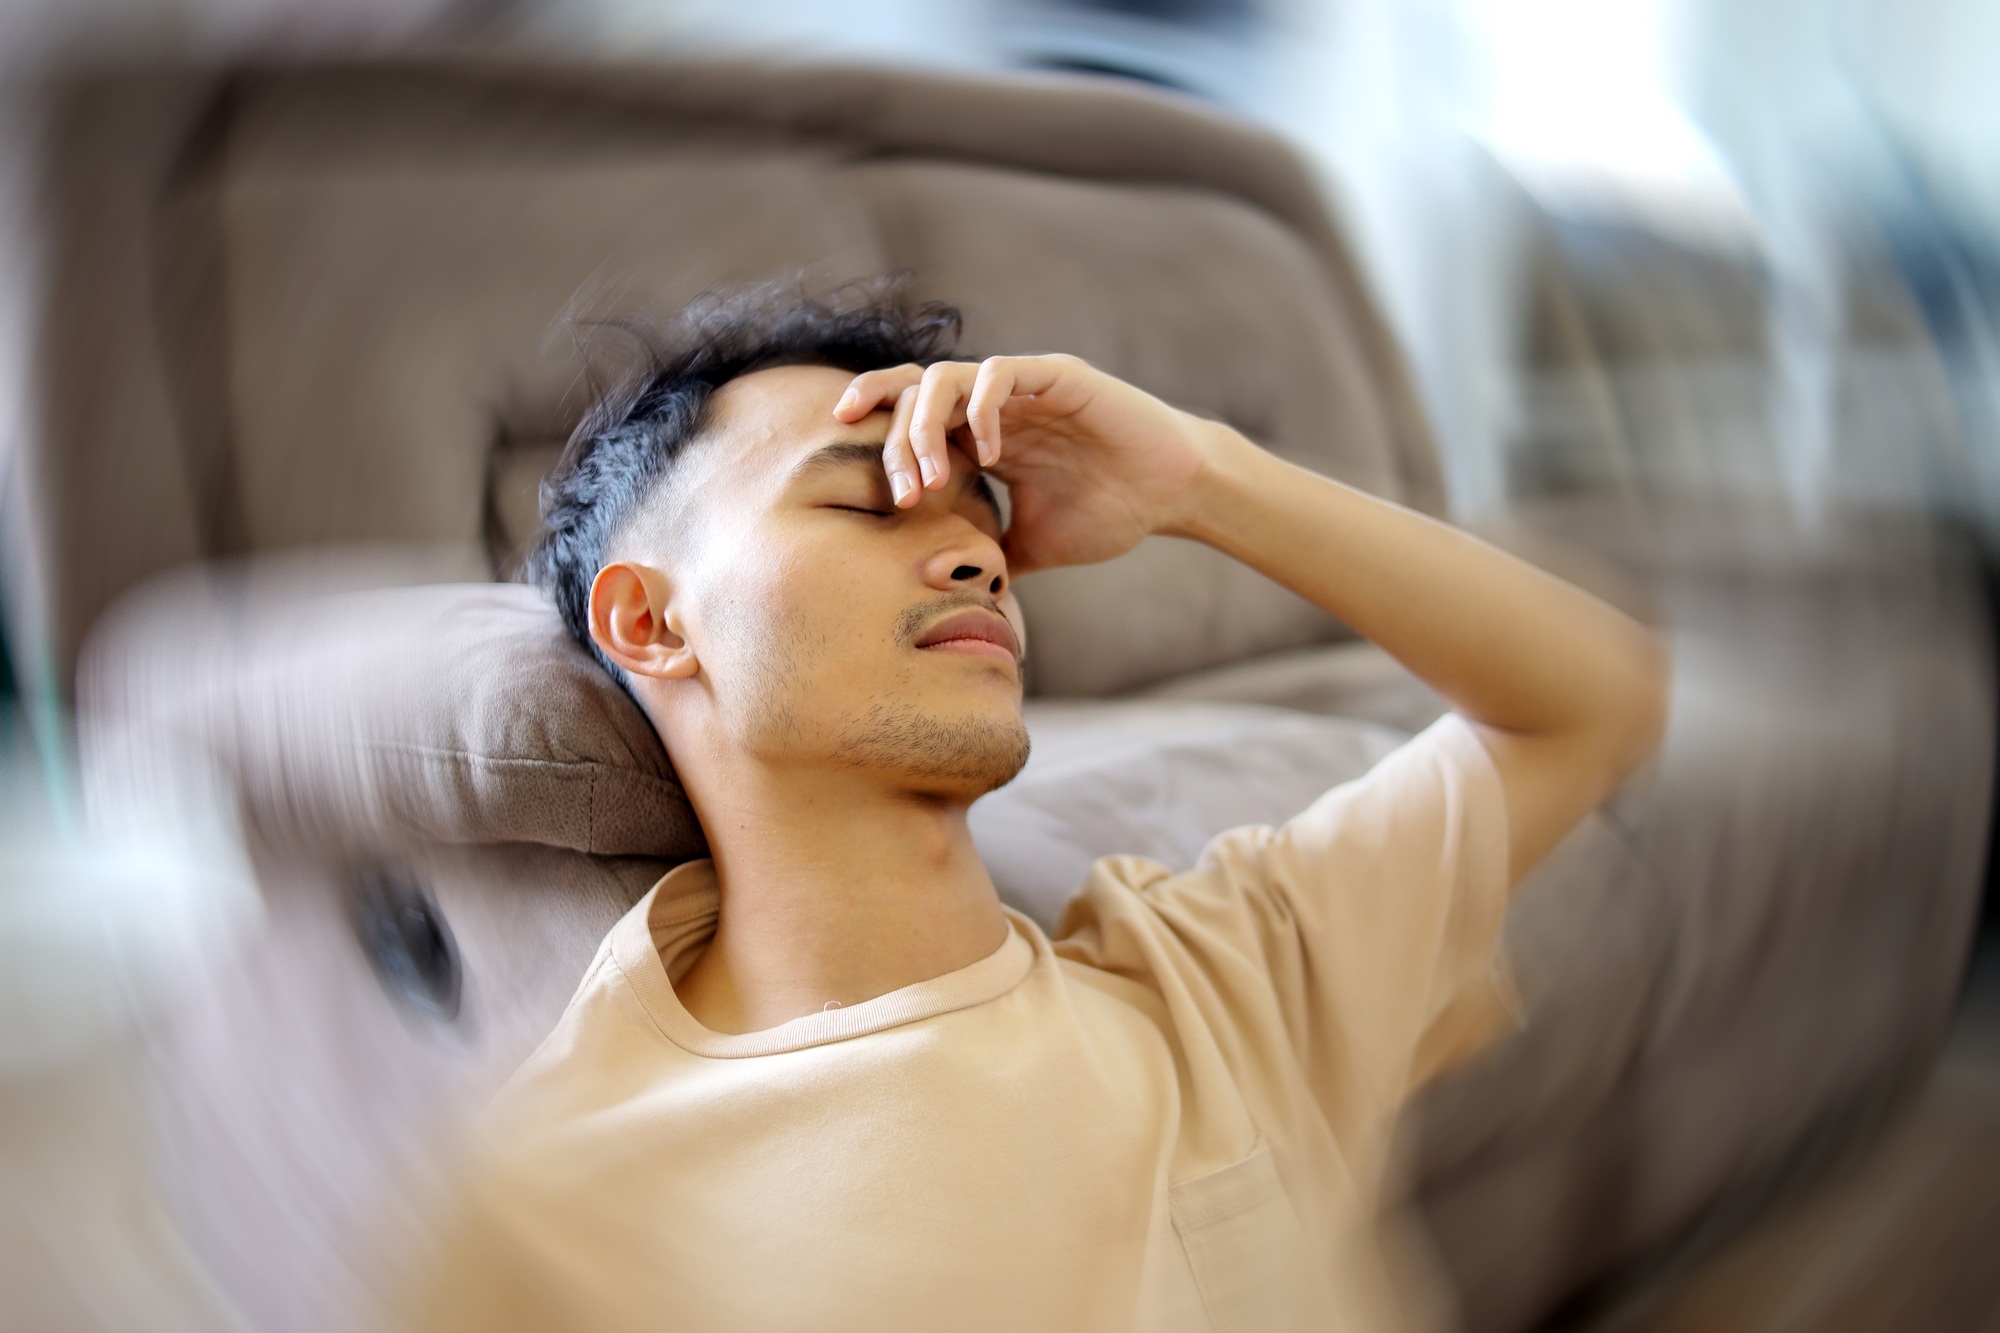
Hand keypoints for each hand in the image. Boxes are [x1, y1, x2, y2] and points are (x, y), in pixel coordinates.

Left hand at [833, 355, 1223, 573]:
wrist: (1171, 494)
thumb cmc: (1110, 512)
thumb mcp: (1033, 546)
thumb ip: (990, 559)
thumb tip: (942, 591)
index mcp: (981, 434)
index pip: (908, 414)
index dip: (875, 431)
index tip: (851, 471)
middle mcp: (993, 403)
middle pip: (913, 394)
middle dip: (895, 445)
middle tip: (903, 497)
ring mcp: (1022, 385)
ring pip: (945, 378)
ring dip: (926, 428)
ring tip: (933, 479)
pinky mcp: (1057, 375)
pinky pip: (999, 372)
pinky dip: (980, 409)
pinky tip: (989, 455)